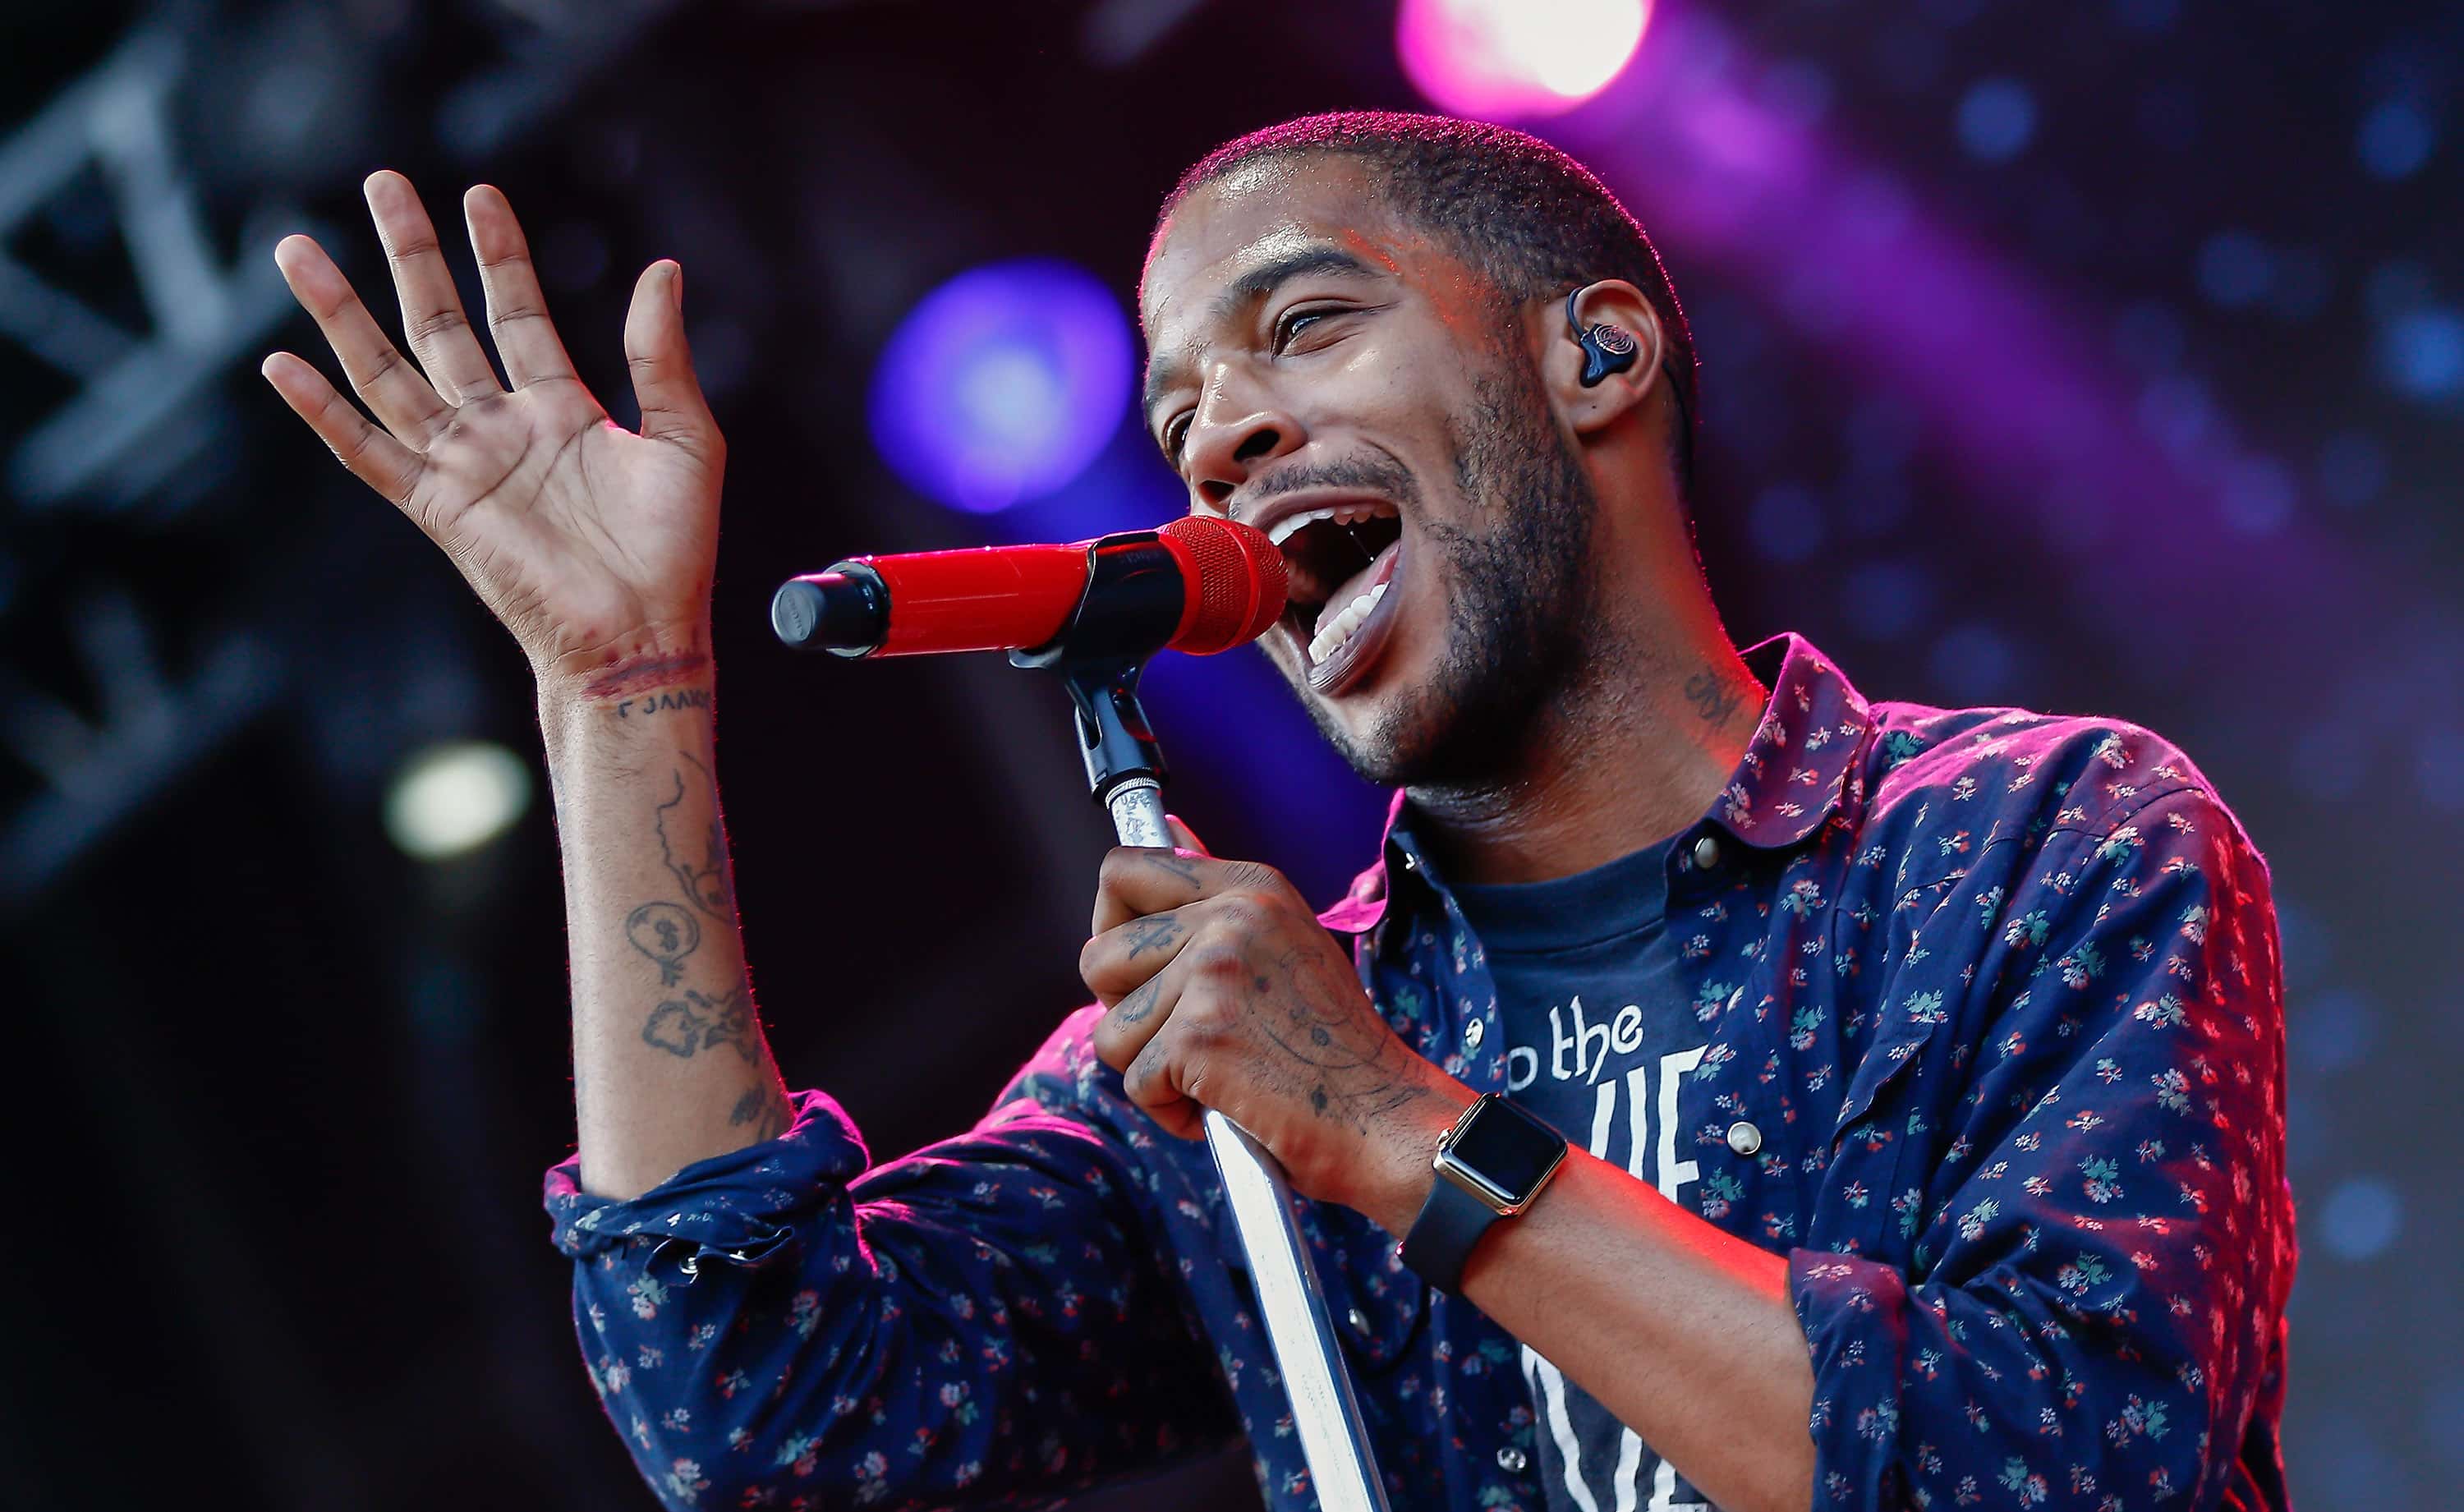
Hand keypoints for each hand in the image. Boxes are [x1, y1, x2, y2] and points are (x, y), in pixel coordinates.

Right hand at [260, 172, 724, 685]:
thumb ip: (661, 357)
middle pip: (441, 324)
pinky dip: (323, 412)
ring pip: (389, 371)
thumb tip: (663, 270)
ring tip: (297, 250)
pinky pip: (368, 454)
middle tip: (382, 184)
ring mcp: (465, 466)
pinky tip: (282, 365)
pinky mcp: (440, 509)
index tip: (479, 195)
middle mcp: (503, 430)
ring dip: (342, 312)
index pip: (517, 312)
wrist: (646, 635)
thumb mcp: (688, 438)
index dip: (498, 255)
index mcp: (563, 410)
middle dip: (410, 255)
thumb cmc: (676, 552)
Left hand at [1078, 821, 1467, 1223]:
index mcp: (1252, 886)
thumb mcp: (1283, 942)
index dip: (1112, 924)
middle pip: (1097, 955)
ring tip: (1217, 1073)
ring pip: (1109, 1029)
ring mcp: (1214, 973)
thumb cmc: (1333, 1046)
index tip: (1137, 965)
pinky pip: (1134, 1082)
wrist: (1384, 1118)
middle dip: (1125, 1010)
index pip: (1123, 870)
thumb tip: (1168, 826)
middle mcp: (1232, 917)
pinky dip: (1171, 1110)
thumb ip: (1218, 895)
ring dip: (1151, 1069)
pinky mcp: (1199, 1037)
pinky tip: (1226, 1104)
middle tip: (1187, 1035)